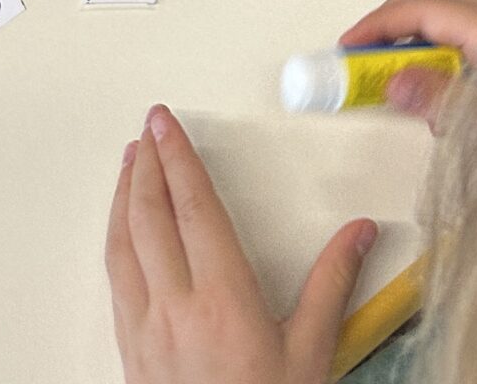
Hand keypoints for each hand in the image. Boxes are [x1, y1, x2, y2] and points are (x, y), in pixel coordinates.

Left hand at [106, 105, 375, 383]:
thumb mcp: (311, 354)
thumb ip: (332, 285)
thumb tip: (360, 231)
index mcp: (222, 298)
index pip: (193, 208)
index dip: (178, 157)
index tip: (166, 122)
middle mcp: (175, 308)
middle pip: (148, 218)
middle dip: (146, 166)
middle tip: (147, 129)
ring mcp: (146, 332)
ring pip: (121, 247)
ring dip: (123, 198)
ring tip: (130, 165)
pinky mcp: (132, 354)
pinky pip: (116, 282)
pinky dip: (116, 240)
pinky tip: (122, 233)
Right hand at [334, 0, 476, 128]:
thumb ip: (437, 98)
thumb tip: (394, 80)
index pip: (423, 6)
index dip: (379, 24)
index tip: (349, 48)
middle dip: (391, 18)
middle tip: (361, 54)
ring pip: (449, 4)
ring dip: (413, 28)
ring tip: (390, 70)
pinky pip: (467, 24)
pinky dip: (436, 40)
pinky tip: (430, 80)